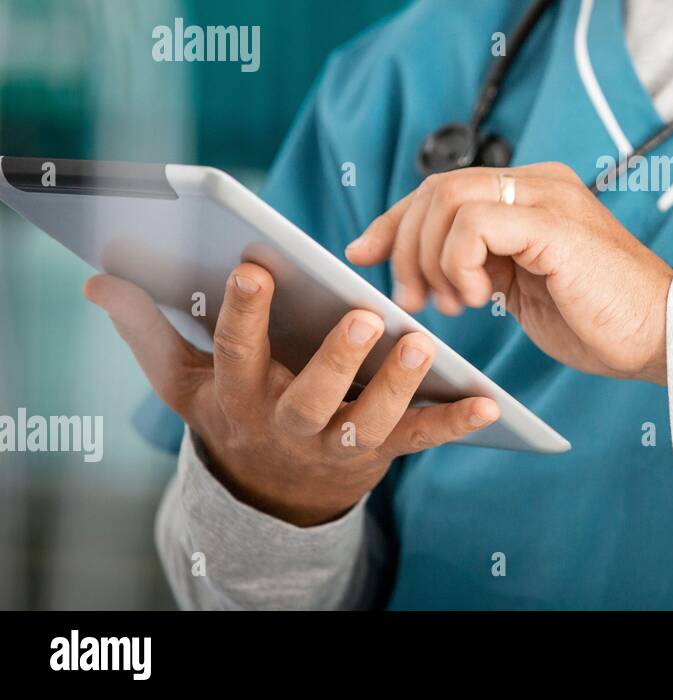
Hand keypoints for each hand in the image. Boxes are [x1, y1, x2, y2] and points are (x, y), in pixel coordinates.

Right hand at [86, 263, 500, 525]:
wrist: (269, 489)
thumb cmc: (231, 409)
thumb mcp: (182, 379)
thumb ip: (145, 329)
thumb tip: (98, 280)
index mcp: (239, 394)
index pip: (236, 351)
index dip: (243, 314)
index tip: (254, 266)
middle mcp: (288, 423)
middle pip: (311, 396)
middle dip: (336, 358)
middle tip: (365, 314)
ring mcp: (337, 443)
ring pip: (369, 420)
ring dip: (398, 384)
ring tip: (424, 341)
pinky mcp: (381, 453)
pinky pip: (420, 441)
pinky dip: (456, 424)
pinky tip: (489, 403)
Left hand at [346, 162, 672, 383]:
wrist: (661, 337)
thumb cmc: (600, 321)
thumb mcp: (525, 286)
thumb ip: (486, 262)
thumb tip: (428, 265)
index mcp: (534, 194)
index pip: (445, 188)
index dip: (396, 220)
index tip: (363, 254)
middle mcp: (540, 184)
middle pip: (438, 188)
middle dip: (406, 245)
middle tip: (414, 300)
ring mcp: (548, 198)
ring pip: (449, 198)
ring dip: (432, 258)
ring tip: (454, 304)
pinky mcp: (552, 224)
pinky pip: (475, 222)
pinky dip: (459, 261)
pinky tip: (480, 297)